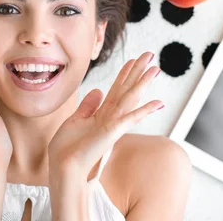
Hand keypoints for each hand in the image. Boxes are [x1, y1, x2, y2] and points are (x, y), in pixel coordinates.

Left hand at [48, 51, 163, 177]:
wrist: (64, 168)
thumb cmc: (67, 150)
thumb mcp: (75, 121)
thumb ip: (87, 106)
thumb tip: (97, 90)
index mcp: (101, 115)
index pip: (116, 89)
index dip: (124, 74)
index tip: (132, 60)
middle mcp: (110, 118)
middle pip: (127, 89)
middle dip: (138, 72)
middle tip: (150, 55)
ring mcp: (113, 124)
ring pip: (131, 98)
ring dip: (143, 83)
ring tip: (156, 68)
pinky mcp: (113, 132)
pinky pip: (131, 118)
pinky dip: (144, 110)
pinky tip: (158, 102)